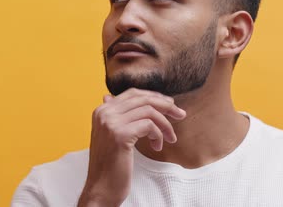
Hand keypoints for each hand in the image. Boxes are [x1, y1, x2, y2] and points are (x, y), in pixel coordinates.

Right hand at [77, 88, 185, 206]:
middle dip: (165, 106)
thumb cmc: (110, 164)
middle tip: (180, 114)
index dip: (154, 97)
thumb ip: (120, 117)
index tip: (169, 105)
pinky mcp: (120, 135)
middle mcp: (104, 113)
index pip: (132, 93)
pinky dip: (158, 135)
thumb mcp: (113, 136)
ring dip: (165, 124)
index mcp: (101, 110)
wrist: (101, 188)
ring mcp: (111, 123)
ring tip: (170, 137)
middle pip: (142, 99)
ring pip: (148, 111)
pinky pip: (149, 125)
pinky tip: (158, 146)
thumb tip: (136, 100)